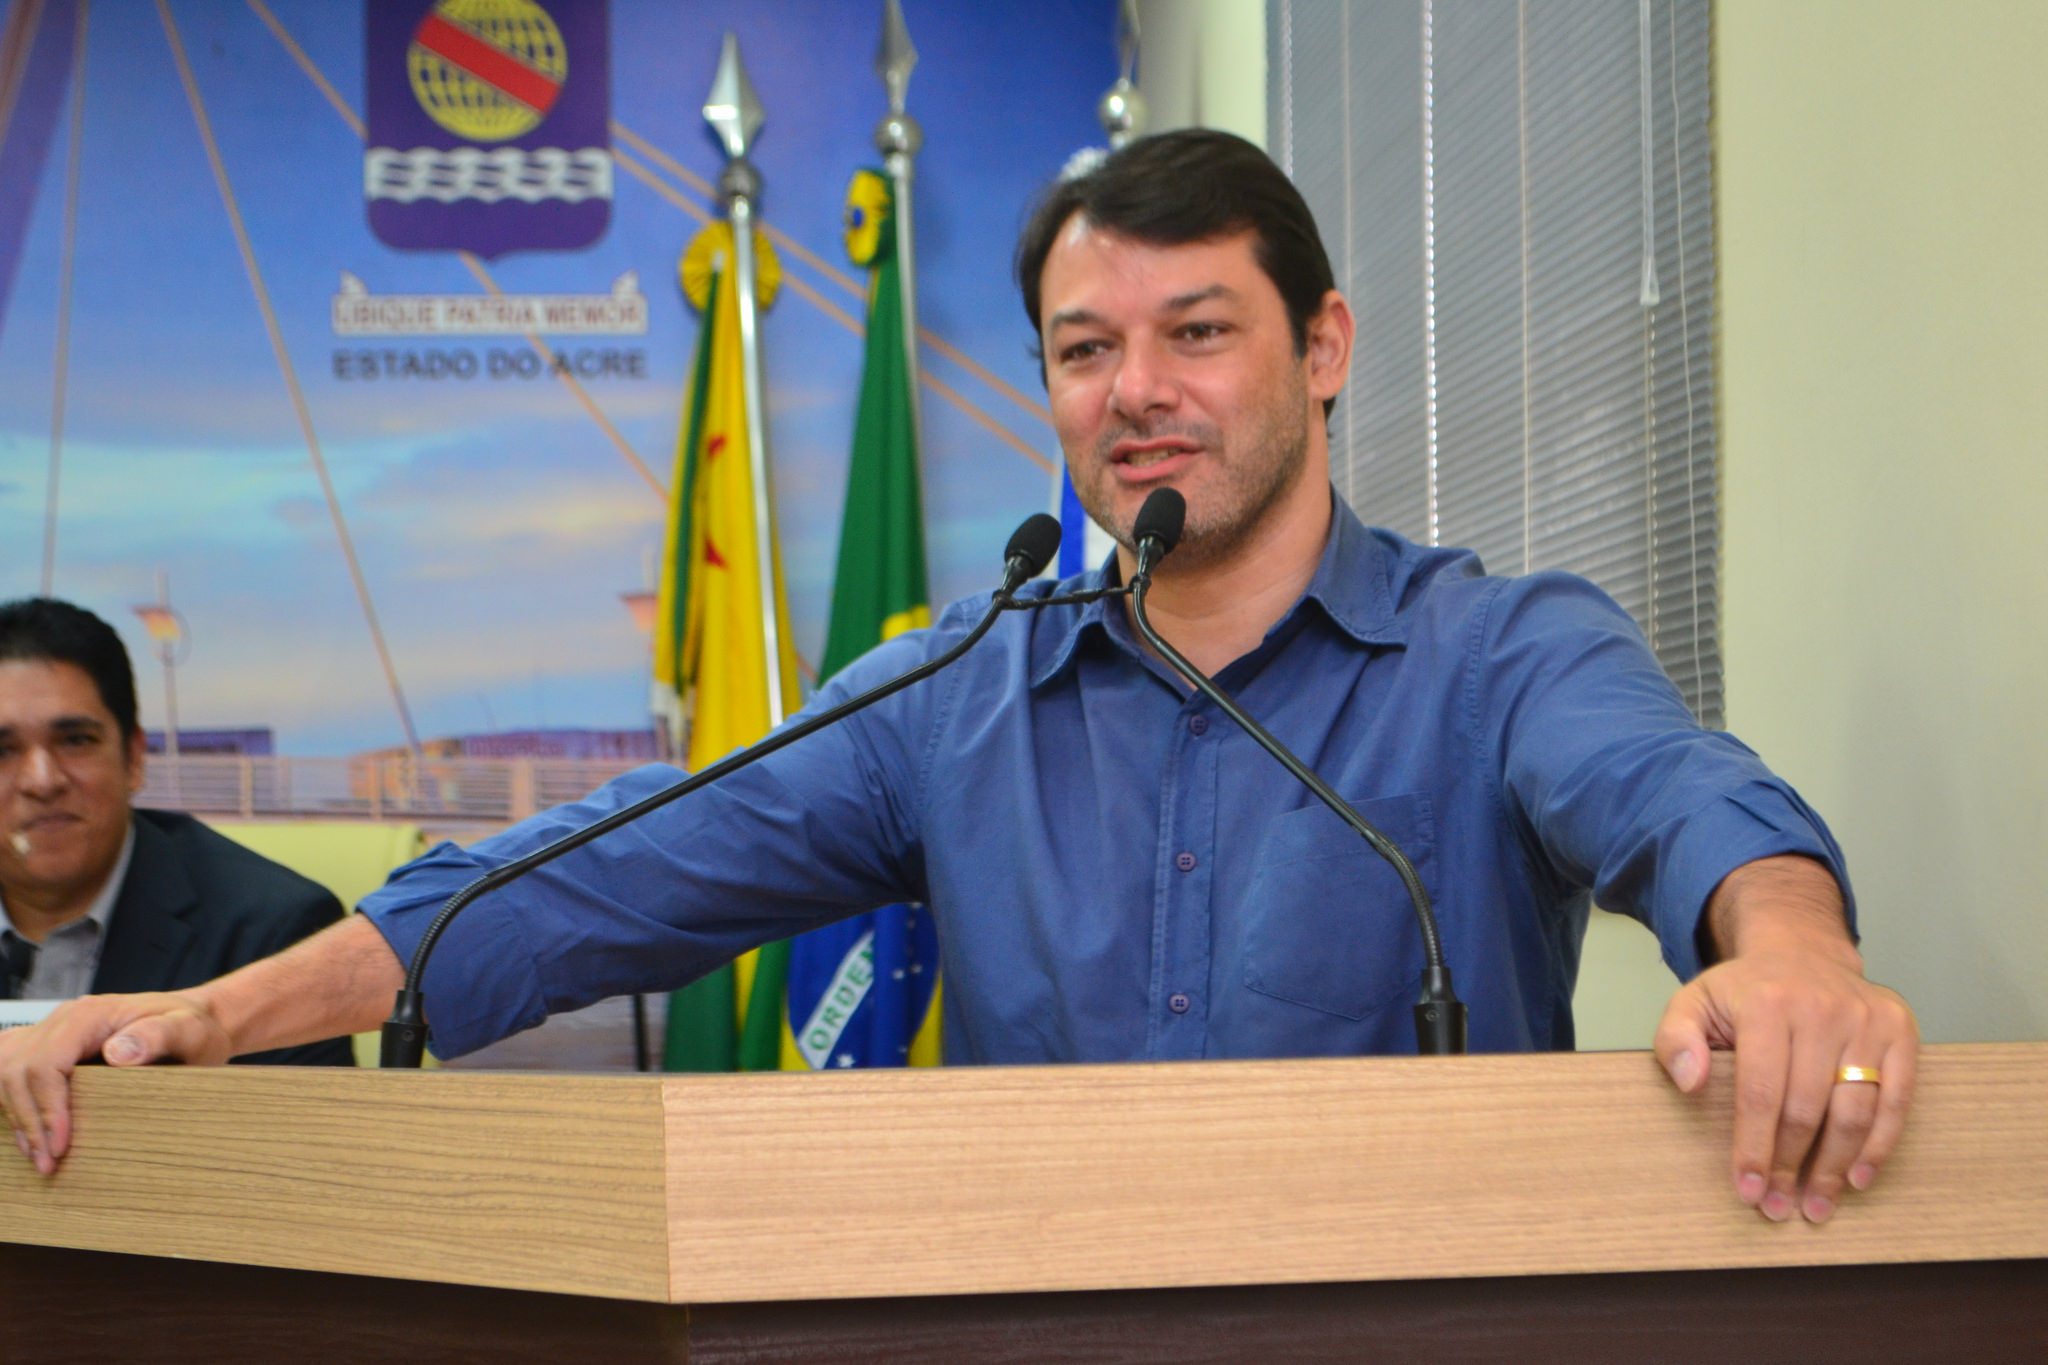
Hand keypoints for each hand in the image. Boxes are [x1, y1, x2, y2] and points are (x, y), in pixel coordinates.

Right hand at [0, 991, 233, 1175]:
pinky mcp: (51, 1048)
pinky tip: (25, 1131)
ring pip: (7, 1075)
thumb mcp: (188, 1029)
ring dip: (17, 1118)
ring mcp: (52, 1032)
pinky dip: (13, 1103)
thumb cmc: (193, 1026)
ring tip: (39, 1157)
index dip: (46, 1108)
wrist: (196, 1020)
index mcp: (87, 1014)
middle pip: (18, 1072)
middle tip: (48, 1163)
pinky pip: (11, 1072)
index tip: (60, 1145)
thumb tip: (118, 1054)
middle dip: (29, 1122)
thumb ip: (158, 1036)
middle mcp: (63, 1020)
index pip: (45, 1063)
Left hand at [1654, 855, 1918, 1224]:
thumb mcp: (1694, 1002)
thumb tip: (1689, 1082)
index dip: (1754, 1147)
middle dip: (1789, 1167)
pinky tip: (1857, 1177)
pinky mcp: (1900, 1030)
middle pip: (1807, 1109)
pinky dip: (1880, 1144)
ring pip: (1854, 1111)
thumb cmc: (1746, 992)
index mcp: (1767, 1004)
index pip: (1761, 1092)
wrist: (1803, 952)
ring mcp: (1866, 1020)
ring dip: (1834, 1168)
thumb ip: (1676, 1039)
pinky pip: (1897, 1099)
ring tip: (1816, 1206)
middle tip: (1778, 1207)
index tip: (1747, 1190)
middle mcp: (1821, 1009)